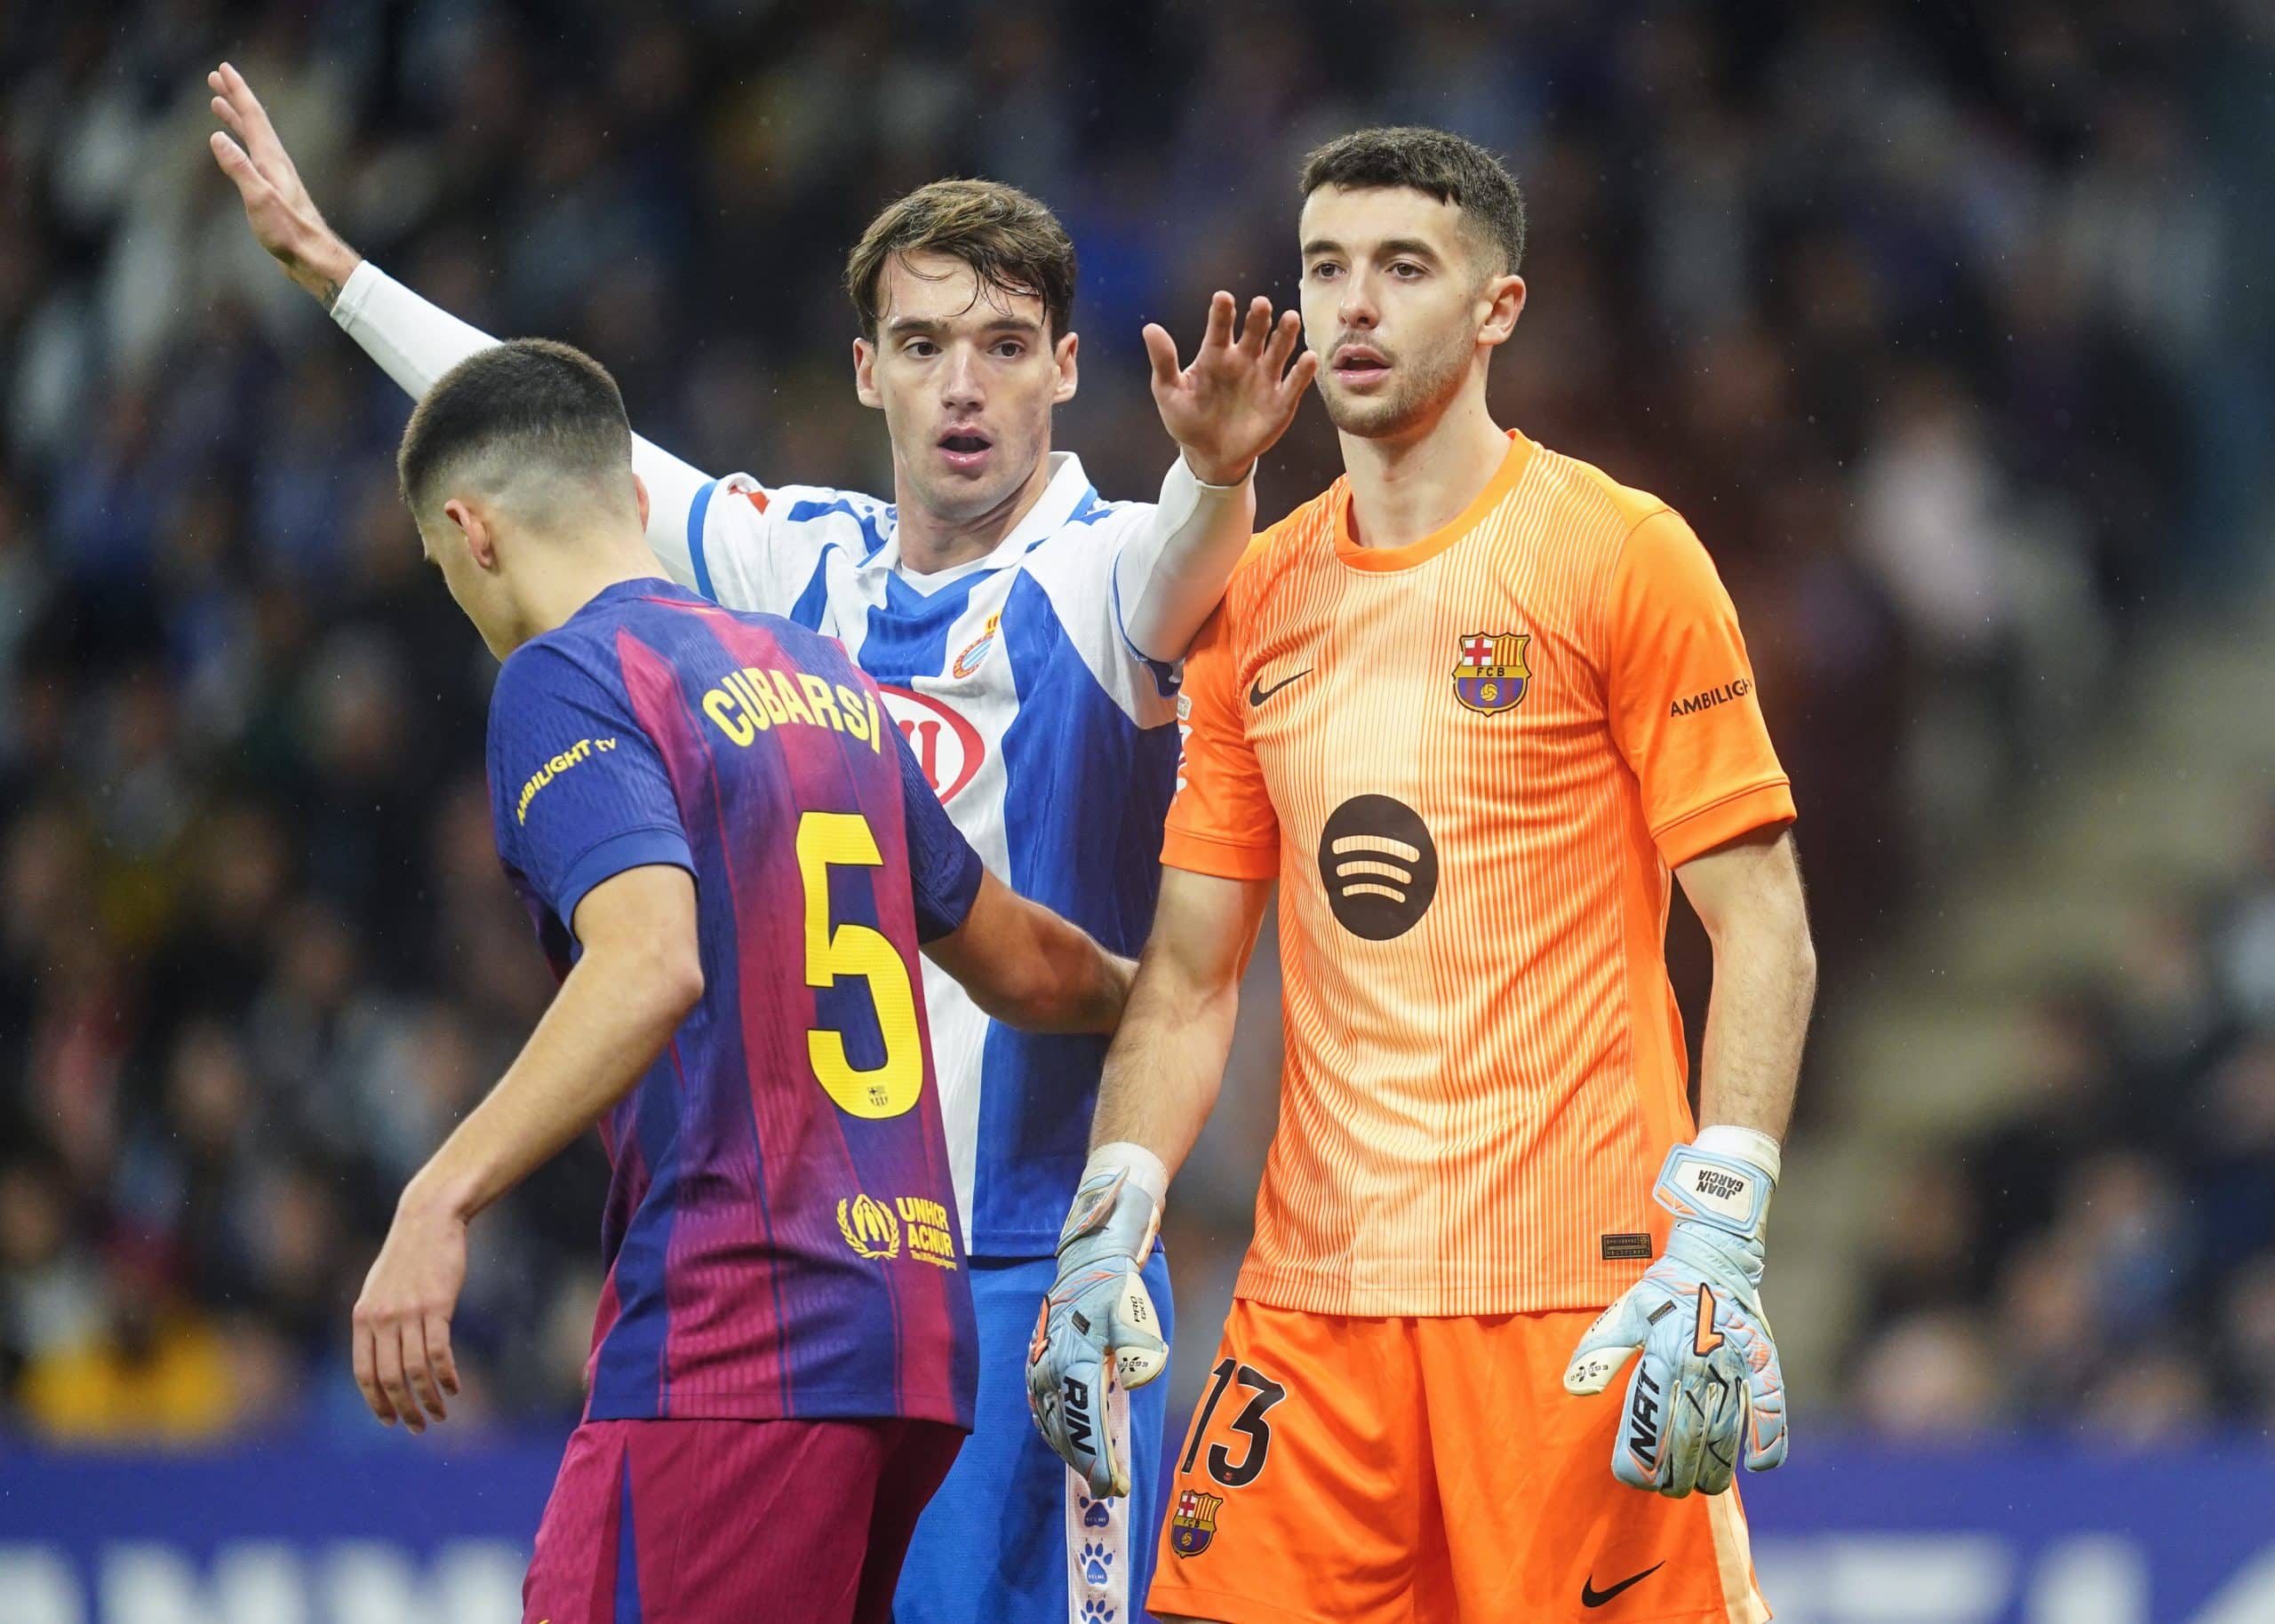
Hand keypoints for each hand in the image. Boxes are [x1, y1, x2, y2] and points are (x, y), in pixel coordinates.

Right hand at [206, 61, 359, 305]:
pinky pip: (253, 156)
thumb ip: (239, 169)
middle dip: (234, 97)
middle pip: (253, 122)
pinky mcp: (275, 191)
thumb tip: (216, 137)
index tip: (222, 69)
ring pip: (253, 138)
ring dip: (236, 118)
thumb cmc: (289, 233)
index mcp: (272, 160)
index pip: (253, 117)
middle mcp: (276, 163)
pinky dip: (241, 143)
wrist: (314, 258)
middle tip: (215, 77)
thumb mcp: (259, 200)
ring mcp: (276, 176)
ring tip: (217, 104)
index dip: (237, 91)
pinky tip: (235, 148)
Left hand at [351, 1185, 467, 1433]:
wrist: (428, 1219)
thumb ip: (376, 1323)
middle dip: (405, 1409)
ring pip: (416, 1371)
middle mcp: (381, 1319)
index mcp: (363, 1318)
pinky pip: (439, 1353)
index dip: (377, 1403)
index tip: (391, 1422)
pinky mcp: (437, 1306)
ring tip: (441, 1413)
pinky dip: (447, 1376)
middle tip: (420, 1426)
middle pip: (390, 1379)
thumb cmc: (408, 1256)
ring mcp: (408, 1313)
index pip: (364, 1374)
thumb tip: (381, 1359)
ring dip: (430, 1399)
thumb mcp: (380, 1289)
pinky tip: (455, 1387)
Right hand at [1027, 1162, 1167, 1496]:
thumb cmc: (1114, 1285)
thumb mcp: (1129, 1308)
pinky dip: (1055, 1430)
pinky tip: (1065, 1439)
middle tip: (1108, 1489)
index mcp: (1072, 1361)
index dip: (1099, 1461)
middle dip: (1086, 1464)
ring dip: (1070, 1450)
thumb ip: (1136, 1343)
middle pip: (1066, 1431)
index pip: (1085, 1424)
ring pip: (1051, 1422)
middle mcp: (1050, 1369)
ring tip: (1092, 1472)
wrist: (1088, 1259)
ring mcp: (1040, 1367)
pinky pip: (1042, 1408)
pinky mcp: (1038, 1363)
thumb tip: (1142, 1376)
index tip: (1114, 1489)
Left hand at [1145, 292, 1319, 487]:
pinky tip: (1307, 358)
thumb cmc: (1188, 421)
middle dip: (1258, 318)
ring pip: (1279, 350)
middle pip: (1254, 332)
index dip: (1222, 313)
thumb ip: (1163, 362)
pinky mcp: (1281, 401)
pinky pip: (1294, 383)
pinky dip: (1302, 371)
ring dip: (1285, 335)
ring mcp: (1265, 378)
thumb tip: (1149, 328)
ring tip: (1290, 318)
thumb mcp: (1169, 393)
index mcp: (1215, 355)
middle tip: (1260, 304)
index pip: (1220, 328)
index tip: (1223, 298)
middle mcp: (1244, 360)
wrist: (1210, 457)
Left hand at [1562, 1142, 1787, 1496]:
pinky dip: (1769, 1439)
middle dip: (1675, 1475)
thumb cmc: (1663, 1289)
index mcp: (1663, 1353)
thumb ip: (1602, 1351)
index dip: (1640, 1458)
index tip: (1634, 1479)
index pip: (1648, 1421)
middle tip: (1668, 1491)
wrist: (1715, 1255)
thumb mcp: (1625, 1313)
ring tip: (1702, 1487)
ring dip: (1715, 1468)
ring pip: (1727, 1434)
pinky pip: (1771, 1408)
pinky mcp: (1764, 1362)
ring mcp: (1735, 1365)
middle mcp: (1699, 1363)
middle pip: (1687, 1438)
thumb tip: (1576, 1389)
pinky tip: (1758, 1467)